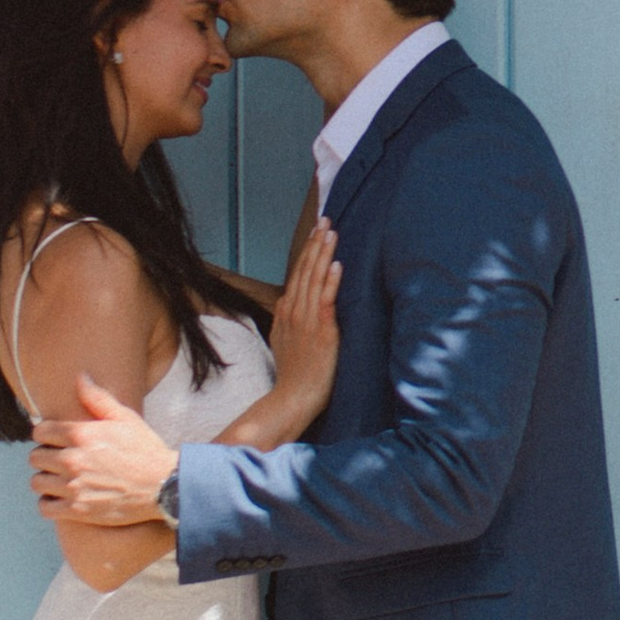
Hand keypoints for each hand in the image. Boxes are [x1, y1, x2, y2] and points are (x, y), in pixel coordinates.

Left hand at [31, 374, 178, 526]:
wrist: (163, 486)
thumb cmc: (144, 449)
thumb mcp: (126, 418)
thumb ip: (98, 398)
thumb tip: (79, 377)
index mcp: (83, 435)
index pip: (41, 431)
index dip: (46, 433)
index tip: (55, 438)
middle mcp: (74, 460)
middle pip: (35, 457)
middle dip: (45, 456)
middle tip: (60, 458)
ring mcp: (73, 487)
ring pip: (37, 482)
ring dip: (46, 479)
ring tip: (60, 478)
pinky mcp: (76, 510)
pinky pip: (44, 507)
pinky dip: (49, 502)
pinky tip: (62, 496)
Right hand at [268, 218, 341, 422]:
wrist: (292, 399)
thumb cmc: (294, 373)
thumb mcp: (283, 341)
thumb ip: (285, 319)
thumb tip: (286, 300)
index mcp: (287, 313)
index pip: (298, 274)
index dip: (307, 251)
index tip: (315, 230)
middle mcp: (295, 313)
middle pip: (305, 271)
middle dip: (315, 244)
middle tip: (324, 220)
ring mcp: (307, 321)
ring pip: (315, 280)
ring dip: (323, 255)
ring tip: (331, 232)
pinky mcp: (322, 332)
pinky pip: (326, 301)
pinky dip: (330, 281)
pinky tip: (336, 264)